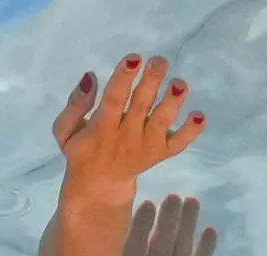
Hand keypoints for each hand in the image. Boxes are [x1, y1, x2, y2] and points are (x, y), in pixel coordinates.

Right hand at [53, 55, 205, 214]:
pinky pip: (178, 144)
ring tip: (179, 84)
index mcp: (102, 128)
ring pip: (162, 123)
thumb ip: (75, 105)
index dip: (124, 78)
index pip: (114, 100)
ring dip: (172, 102)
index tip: (134, 58)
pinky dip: (190, 132)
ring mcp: (146, 146)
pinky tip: (200, 116)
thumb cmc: (83, 149)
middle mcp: (126, 137)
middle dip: (151, 82)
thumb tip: (90, 77)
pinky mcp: (160, 154)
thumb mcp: (65, 131)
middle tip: (159, 61)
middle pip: (141, 106)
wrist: (99, 186)